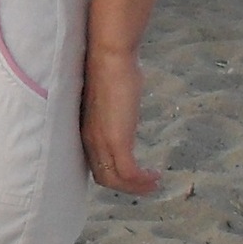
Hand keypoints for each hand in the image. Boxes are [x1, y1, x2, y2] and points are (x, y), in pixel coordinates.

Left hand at [81, 47, 159, 194]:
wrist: (109, 57)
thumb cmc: (112, 70)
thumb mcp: (113, 99)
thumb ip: (116, 112)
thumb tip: (125, 108)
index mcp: (87, 132)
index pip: (96, 164)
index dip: (114, 175)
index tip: (132, 175)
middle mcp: (91, 141)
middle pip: (104, 178)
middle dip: (126, 186)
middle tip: (146, 184)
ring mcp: (103, 142)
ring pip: (116, 179)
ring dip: (136, 187)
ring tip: (154, 183)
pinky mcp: (117, 140)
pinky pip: (129, 172)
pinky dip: (142, 180)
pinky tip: (155, 175)